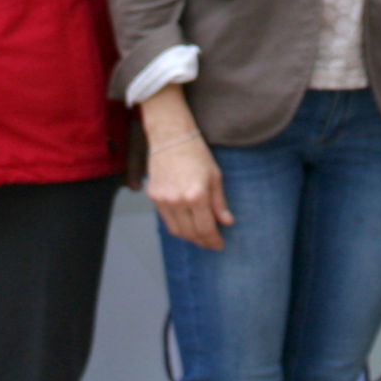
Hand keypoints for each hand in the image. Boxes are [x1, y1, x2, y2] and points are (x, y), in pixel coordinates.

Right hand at [145, 129, 232, 250]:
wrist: (171, 136)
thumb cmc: (196, 152)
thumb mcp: (215, 176)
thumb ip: (219, 202)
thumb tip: (227, 222)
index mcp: (196, 195)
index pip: (206, 228)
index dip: (214, 240)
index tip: (220, 244)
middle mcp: (178, 201)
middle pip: (191, 233)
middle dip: (203, 241)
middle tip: (211, 243)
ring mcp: (163, 200)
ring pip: (176, 231)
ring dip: (189, 237)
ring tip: (200, 236)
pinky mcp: (154, 197)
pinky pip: (166, 220)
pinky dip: (177, 226)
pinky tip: (186, 223)